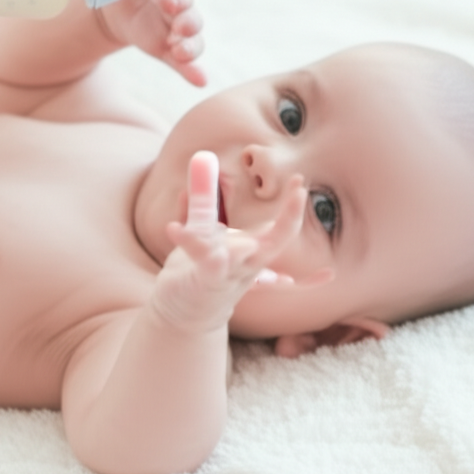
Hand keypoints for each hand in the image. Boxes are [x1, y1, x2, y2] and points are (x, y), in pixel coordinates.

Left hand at [96, 0, 206, 86]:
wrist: (113, 7)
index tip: (168, 3)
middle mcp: (179, 9)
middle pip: (192, 17)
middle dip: (188, 23)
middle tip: (179, 28)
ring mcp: (176, 32)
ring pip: (193, 41)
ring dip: (191, 48)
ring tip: (181, 53)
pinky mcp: (169, 51)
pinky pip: (184, 63)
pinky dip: (193, 72)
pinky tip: (200, 81)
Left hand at [151, 151, 306, 333]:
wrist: (184, 315)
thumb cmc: (202, 271)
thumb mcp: (205, 232)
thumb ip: (204, 199)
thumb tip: (201, 158)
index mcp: (254, 253)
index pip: (281, 231)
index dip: (292, 208)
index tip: (299, 181)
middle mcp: (248, 265)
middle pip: (275, 244)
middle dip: (289, 219)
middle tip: (300, 193)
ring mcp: (227, 275)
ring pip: (237, 256)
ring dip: (237, 239)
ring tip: (243, 216)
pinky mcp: (203, 280)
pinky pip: (200, 260)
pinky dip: (189, 241)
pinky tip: (173, 227)